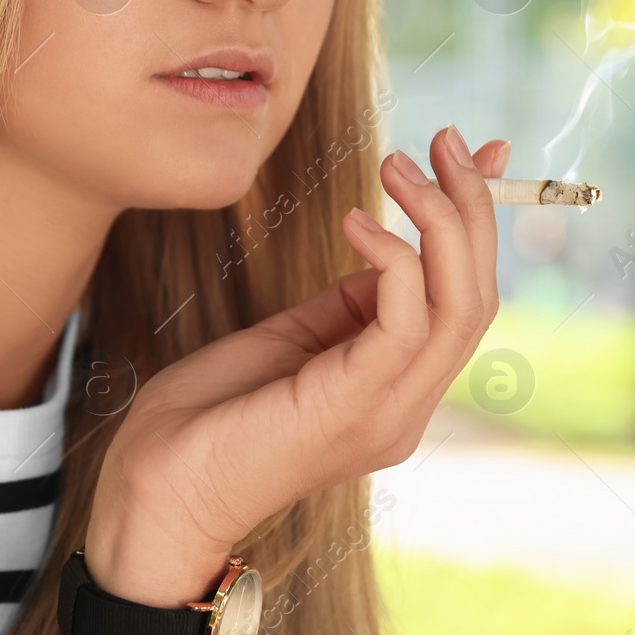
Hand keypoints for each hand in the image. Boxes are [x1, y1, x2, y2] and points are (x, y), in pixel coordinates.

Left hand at [84, 126, 509, 604]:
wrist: (156, 493)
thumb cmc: (211, 417)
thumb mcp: (292, 339)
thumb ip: (349, 302)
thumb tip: (388, 237)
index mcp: (398, 391)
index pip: (466, 299)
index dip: (476, 223)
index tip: (471, 154)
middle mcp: (409, 405)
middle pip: (478, 297)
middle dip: (471, 208)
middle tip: (446, 141)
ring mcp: (389, 412)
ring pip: (462, 307)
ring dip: (441, 222)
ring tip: (401, 166)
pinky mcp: (353, 407)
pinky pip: (405, 323)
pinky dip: (395, 260)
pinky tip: (357, 221)